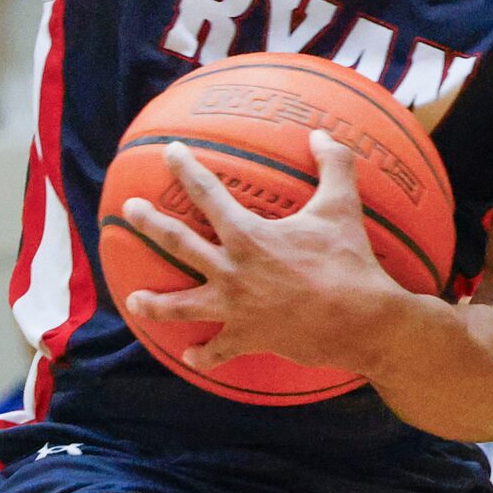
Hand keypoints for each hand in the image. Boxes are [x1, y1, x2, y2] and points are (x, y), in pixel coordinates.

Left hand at [117, 132, 406, 372]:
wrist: (363, 322)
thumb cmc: (350, 263)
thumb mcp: (342, 207)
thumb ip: (333, 165)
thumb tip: (322, 133)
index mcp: (248, 235)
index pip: (207, 193)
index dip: (186, 169)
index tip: (170, 152)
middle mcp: (231, 270)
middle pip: (177, 242)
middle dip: (149, 223)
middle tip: (128, 210)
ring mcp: (235, 307)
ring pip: (182, 306)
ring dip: (155, 304)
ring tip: (133, 300)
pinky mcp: (249, 338)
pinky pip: (218, 351)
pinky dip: (203, 356)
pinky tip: (190, 358)